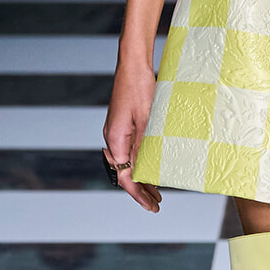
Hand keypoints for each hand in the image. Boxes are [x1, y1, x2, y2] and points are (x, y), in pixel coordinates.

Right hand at [103, 57, 161, 212]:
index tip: (151, 205)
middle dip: (141, 189)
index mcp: (115, 140)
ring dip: (142, 177)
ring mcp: (117, 132)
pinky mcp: (124, 125)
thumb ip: (144, 146)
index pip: (126, 176)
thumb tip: (145, 170)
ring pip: (128, 162)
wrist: (133, 64)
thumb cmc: (140, 88)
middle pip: (125, 172)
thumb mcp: (147, 120)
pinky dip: (142, 162)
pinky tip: (152, 167)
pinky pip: (131, 150)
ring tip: (156, 192)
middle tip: (156, 204)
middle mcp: (112, 139)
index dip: (139, 193)